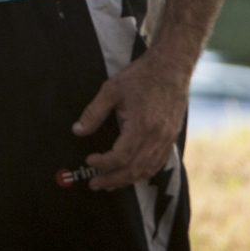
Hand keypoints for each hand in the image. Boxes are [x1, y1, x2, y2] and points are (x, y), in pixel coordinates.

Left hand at [70, 50, 190, 190]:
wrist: (171, 67)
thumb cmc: (141, 76)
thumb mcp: (111, 89)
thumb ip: (93, 112)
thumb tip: (78, 130)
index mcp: (141, 125)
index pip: (120, 156)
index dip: (103, 164)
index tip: (89, 161)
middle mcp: (156, 137)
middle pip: (134, 169)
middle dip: (113, 180)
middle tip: (95, 184)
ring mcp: (166, 139)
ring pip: (147, 170)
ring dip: (128, 180)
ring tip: (110, 183)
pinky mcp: (171, 138)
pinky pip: (158, 164)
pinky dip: (143, 173)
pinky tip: (131, 173)